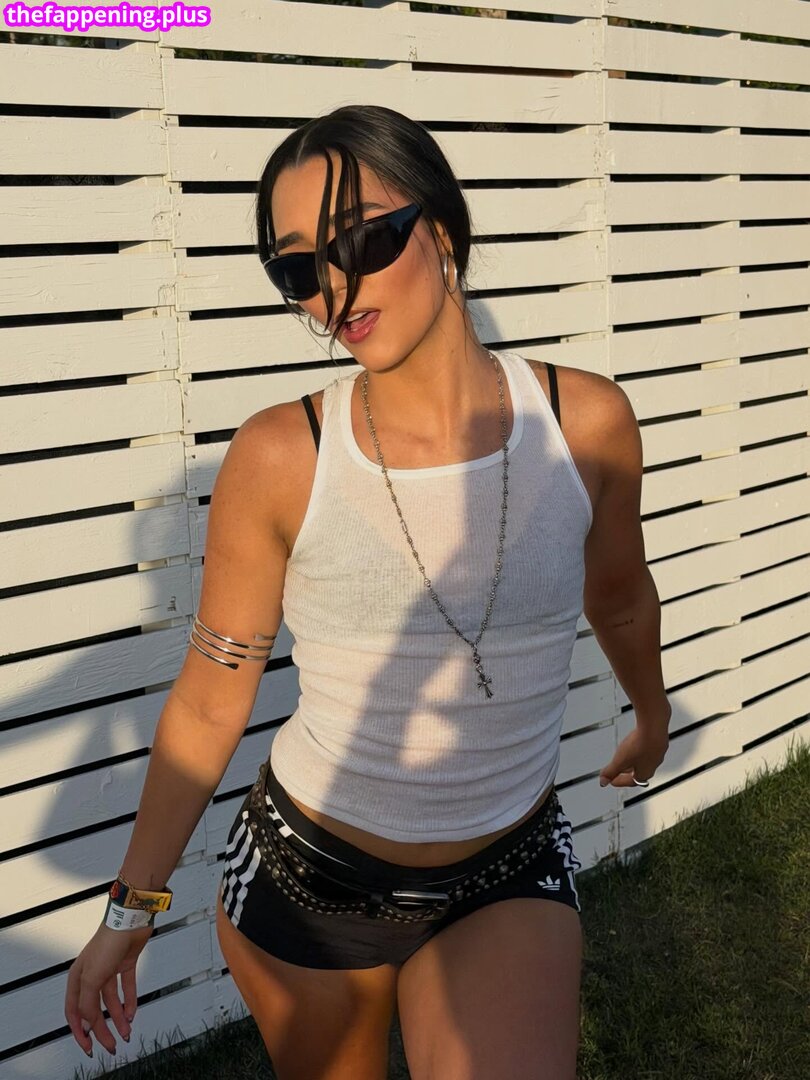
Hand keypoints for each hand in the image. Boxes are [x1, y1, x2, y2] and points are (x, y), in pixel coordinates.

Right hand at [64, 920, 153, 1057]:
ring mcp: (109, 970)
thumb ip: (87, 1003)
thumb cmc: (107, 943)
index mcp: (78, 979)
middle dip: (102, 1030)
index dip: (80, 1032)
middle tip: (110, 1046)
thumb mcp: (92, 978)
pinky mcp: (125, 964)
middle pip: (95, 1010)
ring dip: (119, 1018)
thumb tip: (86, 1024)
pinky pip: (126, 988)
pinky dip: (129, 1001)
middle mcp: (92, 976)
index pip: (75, 1013)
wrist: (130, 920)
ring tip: (125, 1033)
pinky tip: (132, 1014)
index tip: (89, 1047)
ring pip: (112, 1001)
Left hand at [599, 724, 668, 787]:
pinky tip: (636, 743)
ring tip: (627, 757)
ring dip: (634, 760)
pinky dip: (640, 749)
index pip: (631, 782)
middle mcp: (653, 765)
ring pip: (645, 760)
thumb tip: (603, 781)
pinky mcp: (659, 741)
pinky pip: (648, 748)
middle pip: (639, 772)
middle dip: (628, 772)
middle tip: (620, 771)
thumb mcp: (619, 761)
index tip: (612, 780)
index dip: (620, 781)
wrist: (653, 727)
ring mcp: (658, 753)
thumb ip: (610, 772)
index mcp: (644, 773)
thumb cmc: (639, 745)